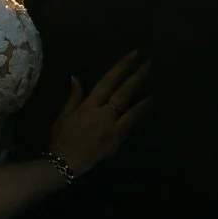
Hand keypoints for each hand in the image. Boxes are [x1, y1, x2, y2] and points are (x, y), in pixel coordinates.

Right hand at [47, 49, 152, 175]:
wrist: (65, 163)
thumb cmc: (62, 137)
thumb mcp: (64, 114)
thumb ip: (74, 96)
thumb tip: (76, 77)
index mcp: (89, 106)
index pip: (108, 82)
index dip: (122, 67)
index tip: (134, 55)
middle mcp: (103, 116)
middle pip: (123, 94)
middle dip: (137, 77)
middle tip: (149, 64)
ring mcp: (112, 130)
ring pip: (132, 111)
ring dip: (144, 99)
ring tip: (155, 86)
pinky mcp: (117, 142)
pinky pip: (131, 126)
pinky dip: (140, 115)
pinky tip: (147, 107)